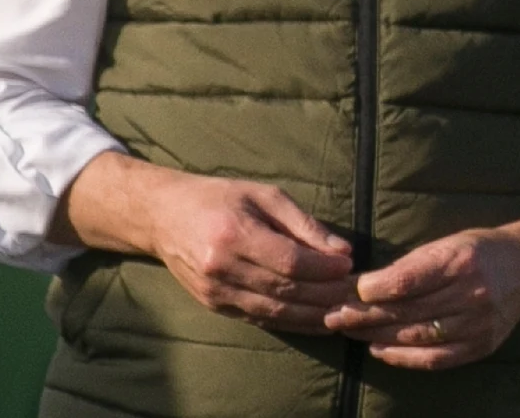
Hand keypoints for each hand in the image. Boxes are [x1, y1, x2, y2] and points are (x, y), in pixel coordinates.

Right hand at [144, 172, 356, 333]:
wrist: (164, 217)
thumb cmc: (218, 198)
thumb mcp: (262, 196)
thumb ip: (302, 223)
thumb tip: (342, 251)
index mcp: (233, 234)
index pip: (289, 262)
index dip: (324, 269)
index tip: (349, 266)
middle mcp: (222, 267)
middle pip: (286, 291)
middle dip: (327, 295)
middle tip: (356, 294)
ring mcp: (216, 291)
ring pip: (276, 313)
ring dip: (315, 316)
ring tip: (344, 313)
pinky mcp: (215, 305)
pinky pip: (261, 320)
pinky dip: (293, 323)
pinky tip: (317, 321)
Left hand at [324, 228, 519, 369]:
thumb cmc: (475, 251)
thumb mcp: (443, 245)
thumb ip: (408, 266)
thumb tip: (362, 285)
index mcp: (459, 261)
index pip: (408, 280)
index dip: (373, 289)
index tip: (346, 292)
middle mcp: (471, 294)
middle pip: (407, 311)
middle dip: (364, 316)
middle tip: (332, 317)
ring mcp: (478, 324)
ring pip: (417, 337)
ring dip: (376, 336)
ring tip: (348, 332)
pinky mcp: (481, 346)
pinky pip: (437, 358)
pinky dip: (404, 358)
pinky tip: (379, 350)